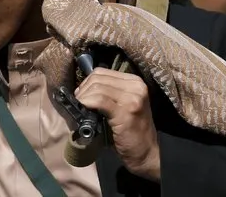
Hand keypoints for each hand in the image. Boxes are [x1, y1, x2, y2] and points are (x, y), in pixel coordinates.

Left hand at [75, 67, 159, 181]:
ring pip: (97, 88)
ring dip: (83, 97)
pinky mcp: (126, 111)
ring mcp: (133, 98)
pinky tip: (84, 110)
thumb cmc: (131, 130)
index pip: (101, 72)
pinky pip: (99, 100)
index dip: (86, 82)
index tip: (81, 95)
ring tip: (80, 108)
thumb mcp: (122, 104)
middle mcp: (136, 86)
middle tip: (78, 103)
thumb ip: (109, 92)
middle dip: (83, 90)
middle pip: (98, 78)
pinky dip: (87, 103)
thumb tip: (82, 88)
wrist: (146, 153)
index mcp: (134, 81)